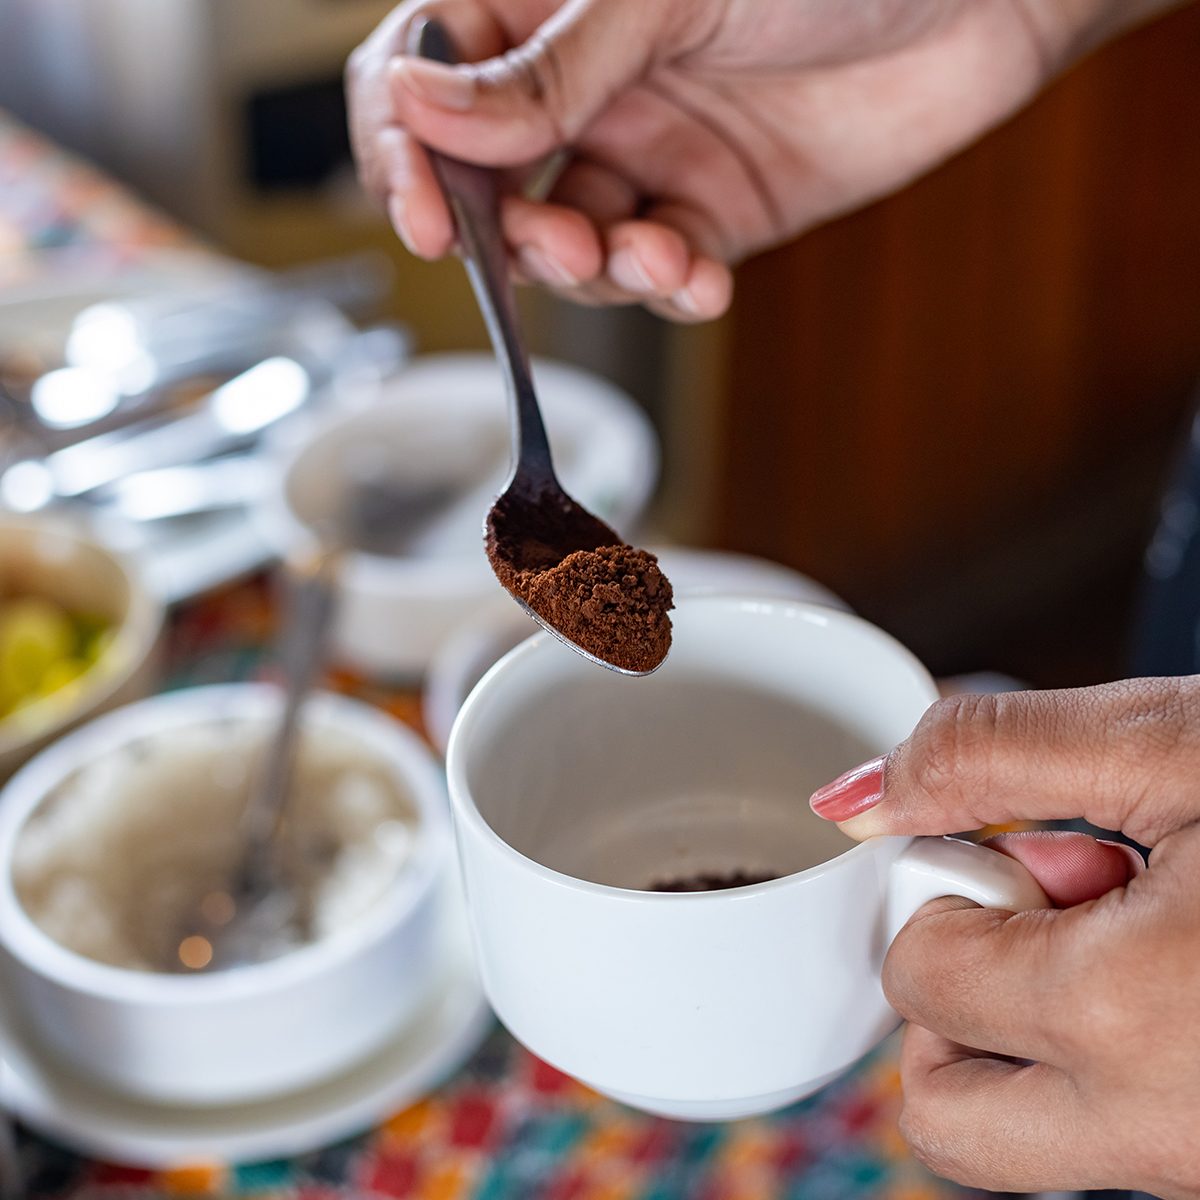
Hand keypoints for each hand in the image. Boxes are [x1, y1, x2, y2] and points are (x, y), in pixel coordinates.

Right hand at [348, 0, 1140, 321]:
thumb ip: (544, 71)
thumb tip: (415, 106)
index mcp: (550, 4)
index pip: (427, 79)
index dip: (408, 150)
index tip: (426, 218)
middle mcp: (588, 84)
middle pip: (492, 183)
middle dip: (509, 232)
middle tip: (553, 246)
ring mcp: (650, 152)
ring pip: (574, 243)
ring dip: (594, 267)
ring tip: (644, 252)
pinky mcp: (714, 211)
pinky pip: (660, 271)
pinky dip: (667, 288)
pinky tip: (695, 273)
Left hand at [809, 679, 1199, 1197]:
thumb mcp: (1173, 744)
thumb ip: (990, 752)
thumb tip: (850, 800)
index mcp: (1130, 1017)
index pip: (920, 977)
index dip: (948, 891)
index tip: (1020, 848)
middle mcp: (1164, 1129)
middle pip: (942, 1115)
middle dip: (949, 1003)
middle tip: (1030, 917)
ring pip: (1022, 1140)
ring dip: (1027, 1032)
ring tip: (1117, 932)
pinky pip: (1106, 1135)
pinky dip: (1103, 1057)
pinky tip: (1166, 965)